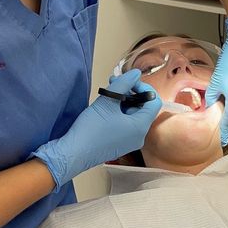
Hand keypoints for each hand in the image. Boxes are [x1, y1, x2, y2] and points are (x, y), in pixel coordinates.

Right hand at [31, 70, 161, 190]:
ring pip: (132, 115)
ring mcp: (129, 142)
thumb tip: (136, 73)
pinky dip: (118, 112)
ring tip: (107, 93)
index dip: (144, 88)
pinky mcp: (119, 144)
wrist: (74, 153)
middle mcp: (139, 136)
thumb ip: (123, 84)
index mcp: (140, 127)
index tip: (128, 82)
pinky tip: (104, 107)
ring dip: (122, 101)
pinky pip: (125, 124)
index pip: (154, 102)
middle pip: (142, 108)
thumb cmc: (91, 129)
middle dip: (129, 92)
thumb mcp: (107, 102)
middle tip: (113, 83)